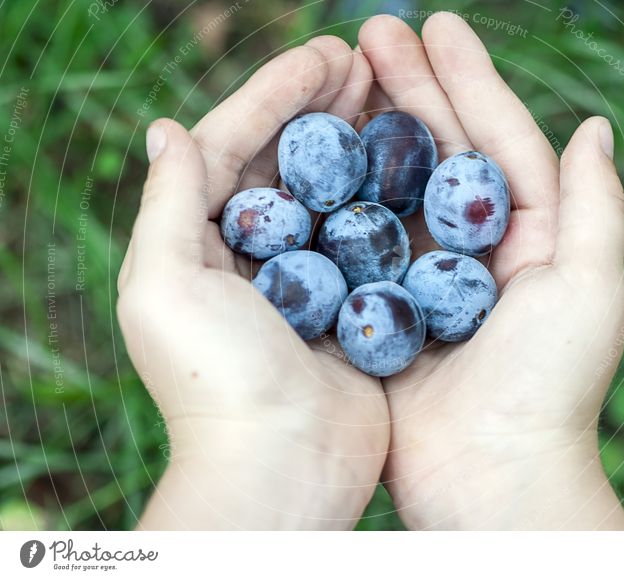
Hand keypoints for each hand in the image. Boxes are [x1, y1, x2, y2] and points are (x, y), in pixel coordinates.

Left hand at [117, 38, 388, 529]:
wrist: (283, 467)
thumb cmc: (216, 378)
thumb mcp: (165, 284)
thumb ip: (166, 202)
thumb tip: (165, 128)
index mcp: (200, 243)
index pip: (236, 145)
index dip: (278, 93)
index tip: (328, 52)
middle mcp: (253, 255)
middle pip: (290, 161)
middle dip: (324, 106)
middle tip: (367, 58)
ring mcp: (309, 279)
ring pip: (335, 191)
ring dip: (361, 141)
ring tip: (393, 93)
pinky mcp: (353, 305)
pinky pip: (371, 236)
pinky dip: (388, 196)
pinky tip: (416, 163)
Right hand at [357, 14, 623, 529]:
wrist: (490, 477)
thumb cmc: (548, 385)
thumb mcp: (589, 288)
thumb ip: (593, 205)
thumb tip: (595, 125)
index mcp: (528, 236)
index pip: (496, 138)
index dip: (467, 78)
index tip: (433, 24)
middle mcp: (474, 250)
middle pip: (438, 153)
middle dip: (407, 90)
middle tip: (368, 32)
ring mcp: (422, 277)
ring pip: (391, 187)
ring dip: (367, 132)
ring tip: (337, 77)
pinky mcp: (381, 308)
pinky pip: (356, 242)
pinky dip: (337, 198)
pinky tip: (311, 158)